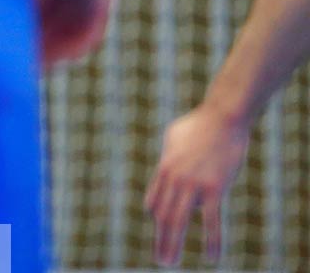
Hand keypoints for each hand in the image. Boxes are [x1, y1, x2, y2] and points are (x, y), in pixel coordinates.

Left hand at [145, 104, 250, 265]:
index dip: (158, 218)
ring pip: (179, 221)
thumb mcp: (174, 138)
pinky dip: (212, 241)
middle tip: (161, 260)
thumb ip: (170, 156)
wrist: (221, 118)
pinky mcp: (214, 188)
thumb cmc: (199, 125)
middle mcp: (174, 179)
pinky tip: (212, 257)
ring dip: (173, 244)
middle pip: (163, 216)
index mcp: (164, 168)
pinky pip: (212, 220)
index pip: (154, 202)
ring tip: (170, 262)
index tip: (162, 231)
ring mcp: (193, 184)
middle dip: (161, 240)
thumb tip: (168, 168)